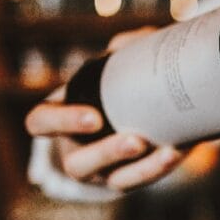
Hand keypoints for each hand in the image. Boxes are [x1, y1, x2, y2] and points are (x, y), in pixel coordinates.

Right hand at [23, 27, 187, 190]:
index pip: (41, 123)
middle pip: (78, 164)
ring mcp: (101, 171)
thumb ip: (125, 50)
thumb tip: (146, 38)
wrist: (137, 113)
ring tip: (167, 152)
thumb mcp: (111, 66)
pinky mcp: (128, 180)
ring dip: (141, 169)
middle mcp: (75, 150)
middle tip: (137, 141)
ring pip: (114, 181)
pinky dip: (160, 168)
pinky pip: (141, 182)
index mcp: (59, 118)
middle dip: (107, 154)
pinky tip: (178, 152)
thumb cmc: (112, 85)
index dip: (61, 123)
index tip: (95, 117)